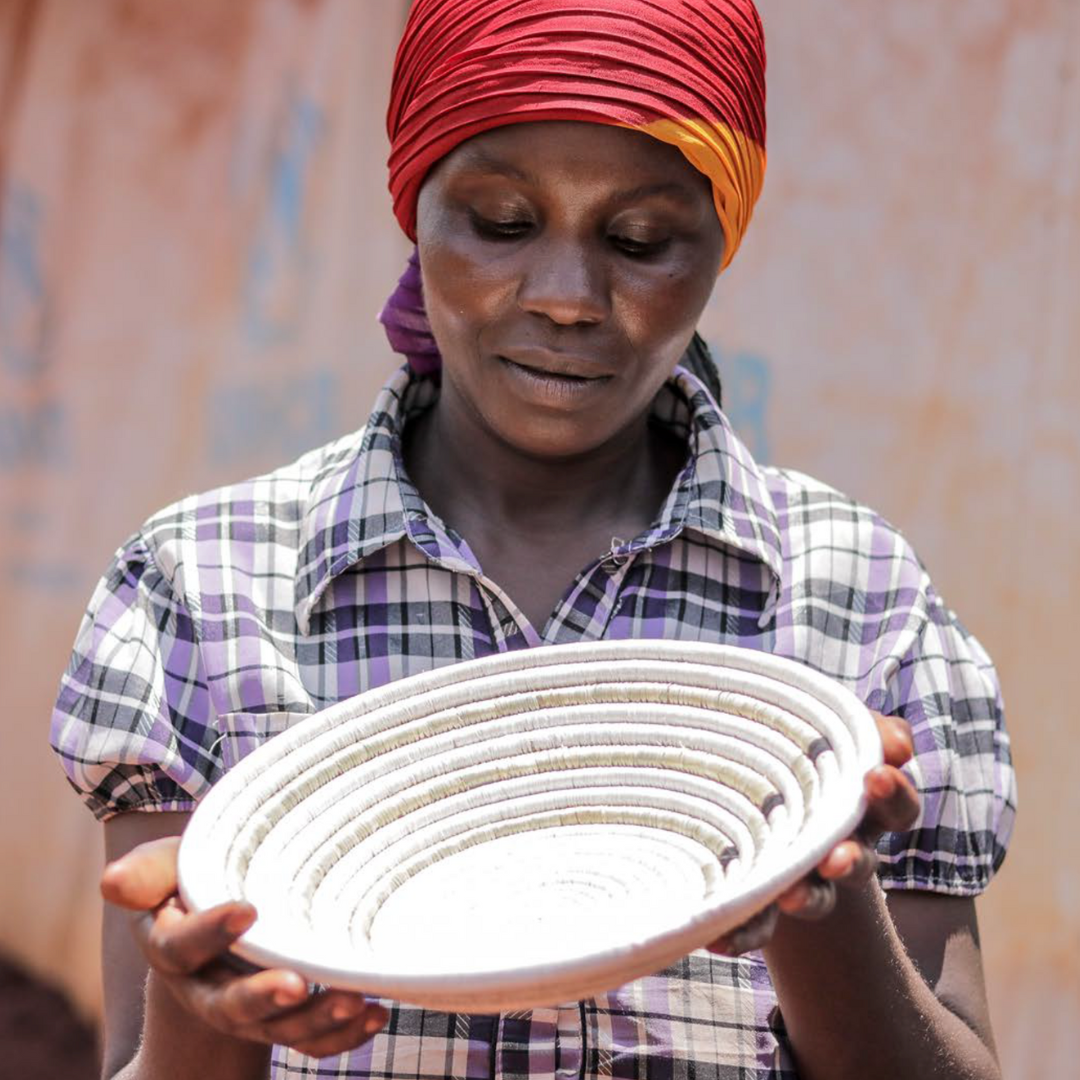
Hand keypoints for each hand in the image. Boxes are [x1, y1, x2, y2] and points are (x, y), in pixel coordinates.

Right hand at [101, 837, 387, 1058]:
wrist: (230, 895)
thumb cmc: (201, 871)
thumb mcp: (170, 864)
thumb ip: (148, 871)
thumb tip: (113, 883)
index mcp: (174, 948)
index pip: (182, 948)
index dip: (210, 932)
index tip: (248, 908)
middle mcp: (210, 988)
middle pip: (231, 1006)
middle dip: (263, 999)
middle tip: (296, 985)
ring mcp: (252, 1008)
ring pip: (279, 1028)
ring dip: (316, 1020)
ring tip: (353, 1001)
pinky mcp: (288, 1017)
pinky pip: (314, 1039)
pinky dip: (345, 1035)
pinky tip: (376, 1014)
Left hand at [707, 711, 920, 955]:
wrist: (738, 782)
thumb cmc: (792, 743)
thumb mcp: (822, 725)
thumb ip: (862, 728)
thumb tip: (898, 743)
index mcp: (858, 804)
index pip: (895, 805)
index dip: (893, 793)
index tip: (876, 774)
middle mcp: (837, 847)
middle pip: (859, 863)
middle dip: (851, 861)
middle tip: (836, 857)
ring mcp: (800, 876)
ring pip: (816, 899)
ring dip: (808, 900)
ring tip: (791, 897)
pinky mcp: (757, 897)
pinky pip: (755, 924)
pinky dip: (741, 934)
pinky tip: (718, 937)